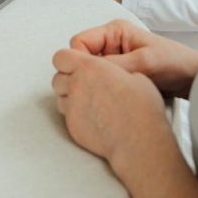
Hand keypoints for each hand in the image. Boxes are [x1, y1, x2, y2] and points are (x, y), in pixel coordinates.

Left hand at [51, 48, 167, 165]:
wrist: (138, 141)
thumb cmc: (140, 108)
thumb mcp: (135, 74)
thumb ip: (115, 69)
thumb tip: (114, 73)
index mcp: (90, 67)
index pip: (61, 56)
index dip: (68, 59)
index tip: (79, 63)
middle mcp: (76, 86)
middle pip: (57, 78)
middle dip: (67, 78)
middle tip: (84, 82)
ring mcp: (73, 108)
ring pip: (60, 97)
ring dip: (69, 96)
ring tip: (89, 100)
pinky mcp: (73, 127)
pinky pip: (67, 116)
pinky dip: (75, 114)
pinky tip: (93, 116)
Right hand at [69, 19, 197, 98]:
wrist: (192, 79)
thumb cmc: (173, 62)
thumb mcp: (144, 62)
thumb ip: (115, 65)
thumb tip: (87, 71)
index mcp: (114, 31)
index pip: (79, 42)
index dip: (79, 60)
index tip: (86, 79)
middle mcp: (110, 43)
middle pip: (81, 58)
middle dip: (86, 73)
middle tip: (96, 91)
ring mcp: (113, 59)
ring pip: (90, 72)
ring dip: (95, 83)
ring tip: (107, 96)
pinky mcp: (118, 75)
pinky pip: (100, 82)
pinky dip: (102, 90)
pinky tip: (111, 100)